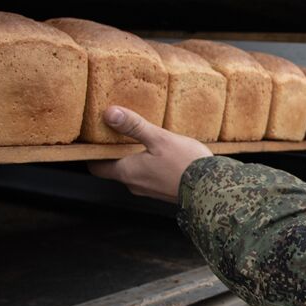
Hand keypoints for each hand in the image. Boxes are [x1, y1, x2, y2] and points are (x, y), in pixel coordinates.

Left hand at [87, 106, 211, 202]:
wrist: (212, 189)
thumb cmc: (186, 165)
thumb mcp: (159, 139)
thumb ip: (133, 126)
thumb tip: (110, 114)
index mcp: (127, 172)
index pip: (96, 167)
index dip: (93, 153)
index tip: (95, 139)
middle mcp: (134, 184)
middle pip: (115, 168)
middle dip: (115, 152)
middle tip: (119, 133)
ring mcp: (149, 190)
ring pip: (133, 172)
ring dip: (134, 158)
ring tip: (143, 139)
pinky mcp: (163, 191)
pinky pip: (149, 176)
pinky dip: (149, 165)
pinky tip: (162, 153)